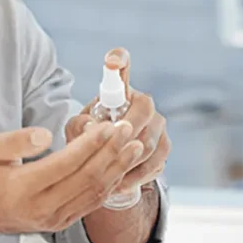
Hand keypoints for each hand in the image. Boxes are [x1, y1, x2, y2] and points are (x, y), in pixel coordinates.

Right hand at [0, 124, 144, 235]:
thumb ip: (12, 141)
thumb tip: (45, 134)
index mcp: (20, 189)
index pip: (64, 164)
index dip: (90, 144)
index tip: (108, 125)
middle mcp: (40, 209)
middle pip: (86, 179)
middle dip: (111, 152)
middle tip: (127, 129)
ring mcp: (53, 219)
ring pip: (94, 193)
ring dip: (117, 167)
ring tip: (133, 145)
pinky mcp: (61, 222)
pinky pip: (91, 203)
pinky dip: (110, 183)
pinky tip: (121, 165)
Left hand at [66, 47, 170, 201]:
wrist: (107, 159)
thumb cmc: (90, 137)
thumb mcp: (77, 129)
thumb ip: (80, 126)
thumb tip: (93, 130)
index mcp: (120, 91)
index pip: (121, 66)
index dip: (118, 60)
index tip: (110, 61)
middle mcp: (144, 103)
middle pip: (144, 111)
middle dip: (125, 132)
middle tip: (107, 149)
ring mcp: (159, 125)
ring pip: (149, 141)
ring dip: (129, 159)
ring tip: (109, 173)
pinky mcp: (165, 147)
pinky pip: (155, 161)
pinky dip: (137, 175)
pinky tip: (120, 183)